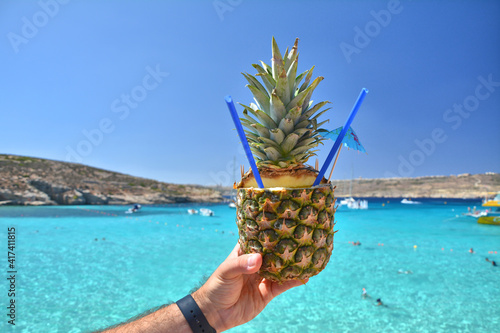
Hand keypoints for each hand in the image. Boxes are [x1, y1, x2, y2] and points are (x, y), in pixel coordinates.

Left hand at [193, 243, 307, 331]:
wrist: (215, 313)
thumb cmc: (216, 286)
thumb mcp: (226, 271)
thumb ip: (242, 264)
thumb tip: (259, 259)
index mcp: (244, 253)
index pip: (259, 239)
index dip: (270, 232)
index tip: (284, 223)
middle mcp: (255, 263)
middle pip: (274, 253)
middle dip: (286, 248)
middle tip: (302, 238)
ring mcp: (262, 278)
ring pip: (281, 269)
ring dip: (293, 265)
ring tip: (308, 256)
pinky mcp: (267, 293)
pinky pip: (282, 285)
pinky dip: (293, 281)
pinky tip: (304, 277)